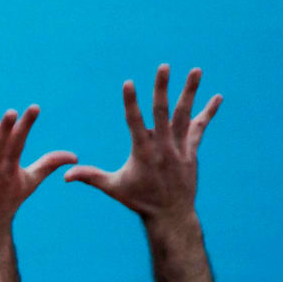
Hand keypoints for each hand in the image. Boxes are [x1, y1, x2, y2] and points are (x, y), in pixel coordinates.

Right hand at [66, 65, 220, 220]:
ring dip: (190, 92)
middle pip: (163, 112)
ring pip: (185, 115)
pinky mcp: (191, 152)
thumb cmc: (139, 200)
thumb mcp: (112, 188)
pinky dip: (208, 112)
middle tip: (163, 66)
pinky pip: (200, 128)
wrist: (171, 215)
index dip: (131, 103)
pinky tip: (217, 97)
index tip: (128, 83)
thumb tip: (64, 175)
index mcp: (142, 153)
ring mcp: (180, 148)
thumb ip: (89, 177)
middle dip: (162, 88)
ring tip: (196, 70)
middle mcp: (163, 148)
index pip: (134, 123)